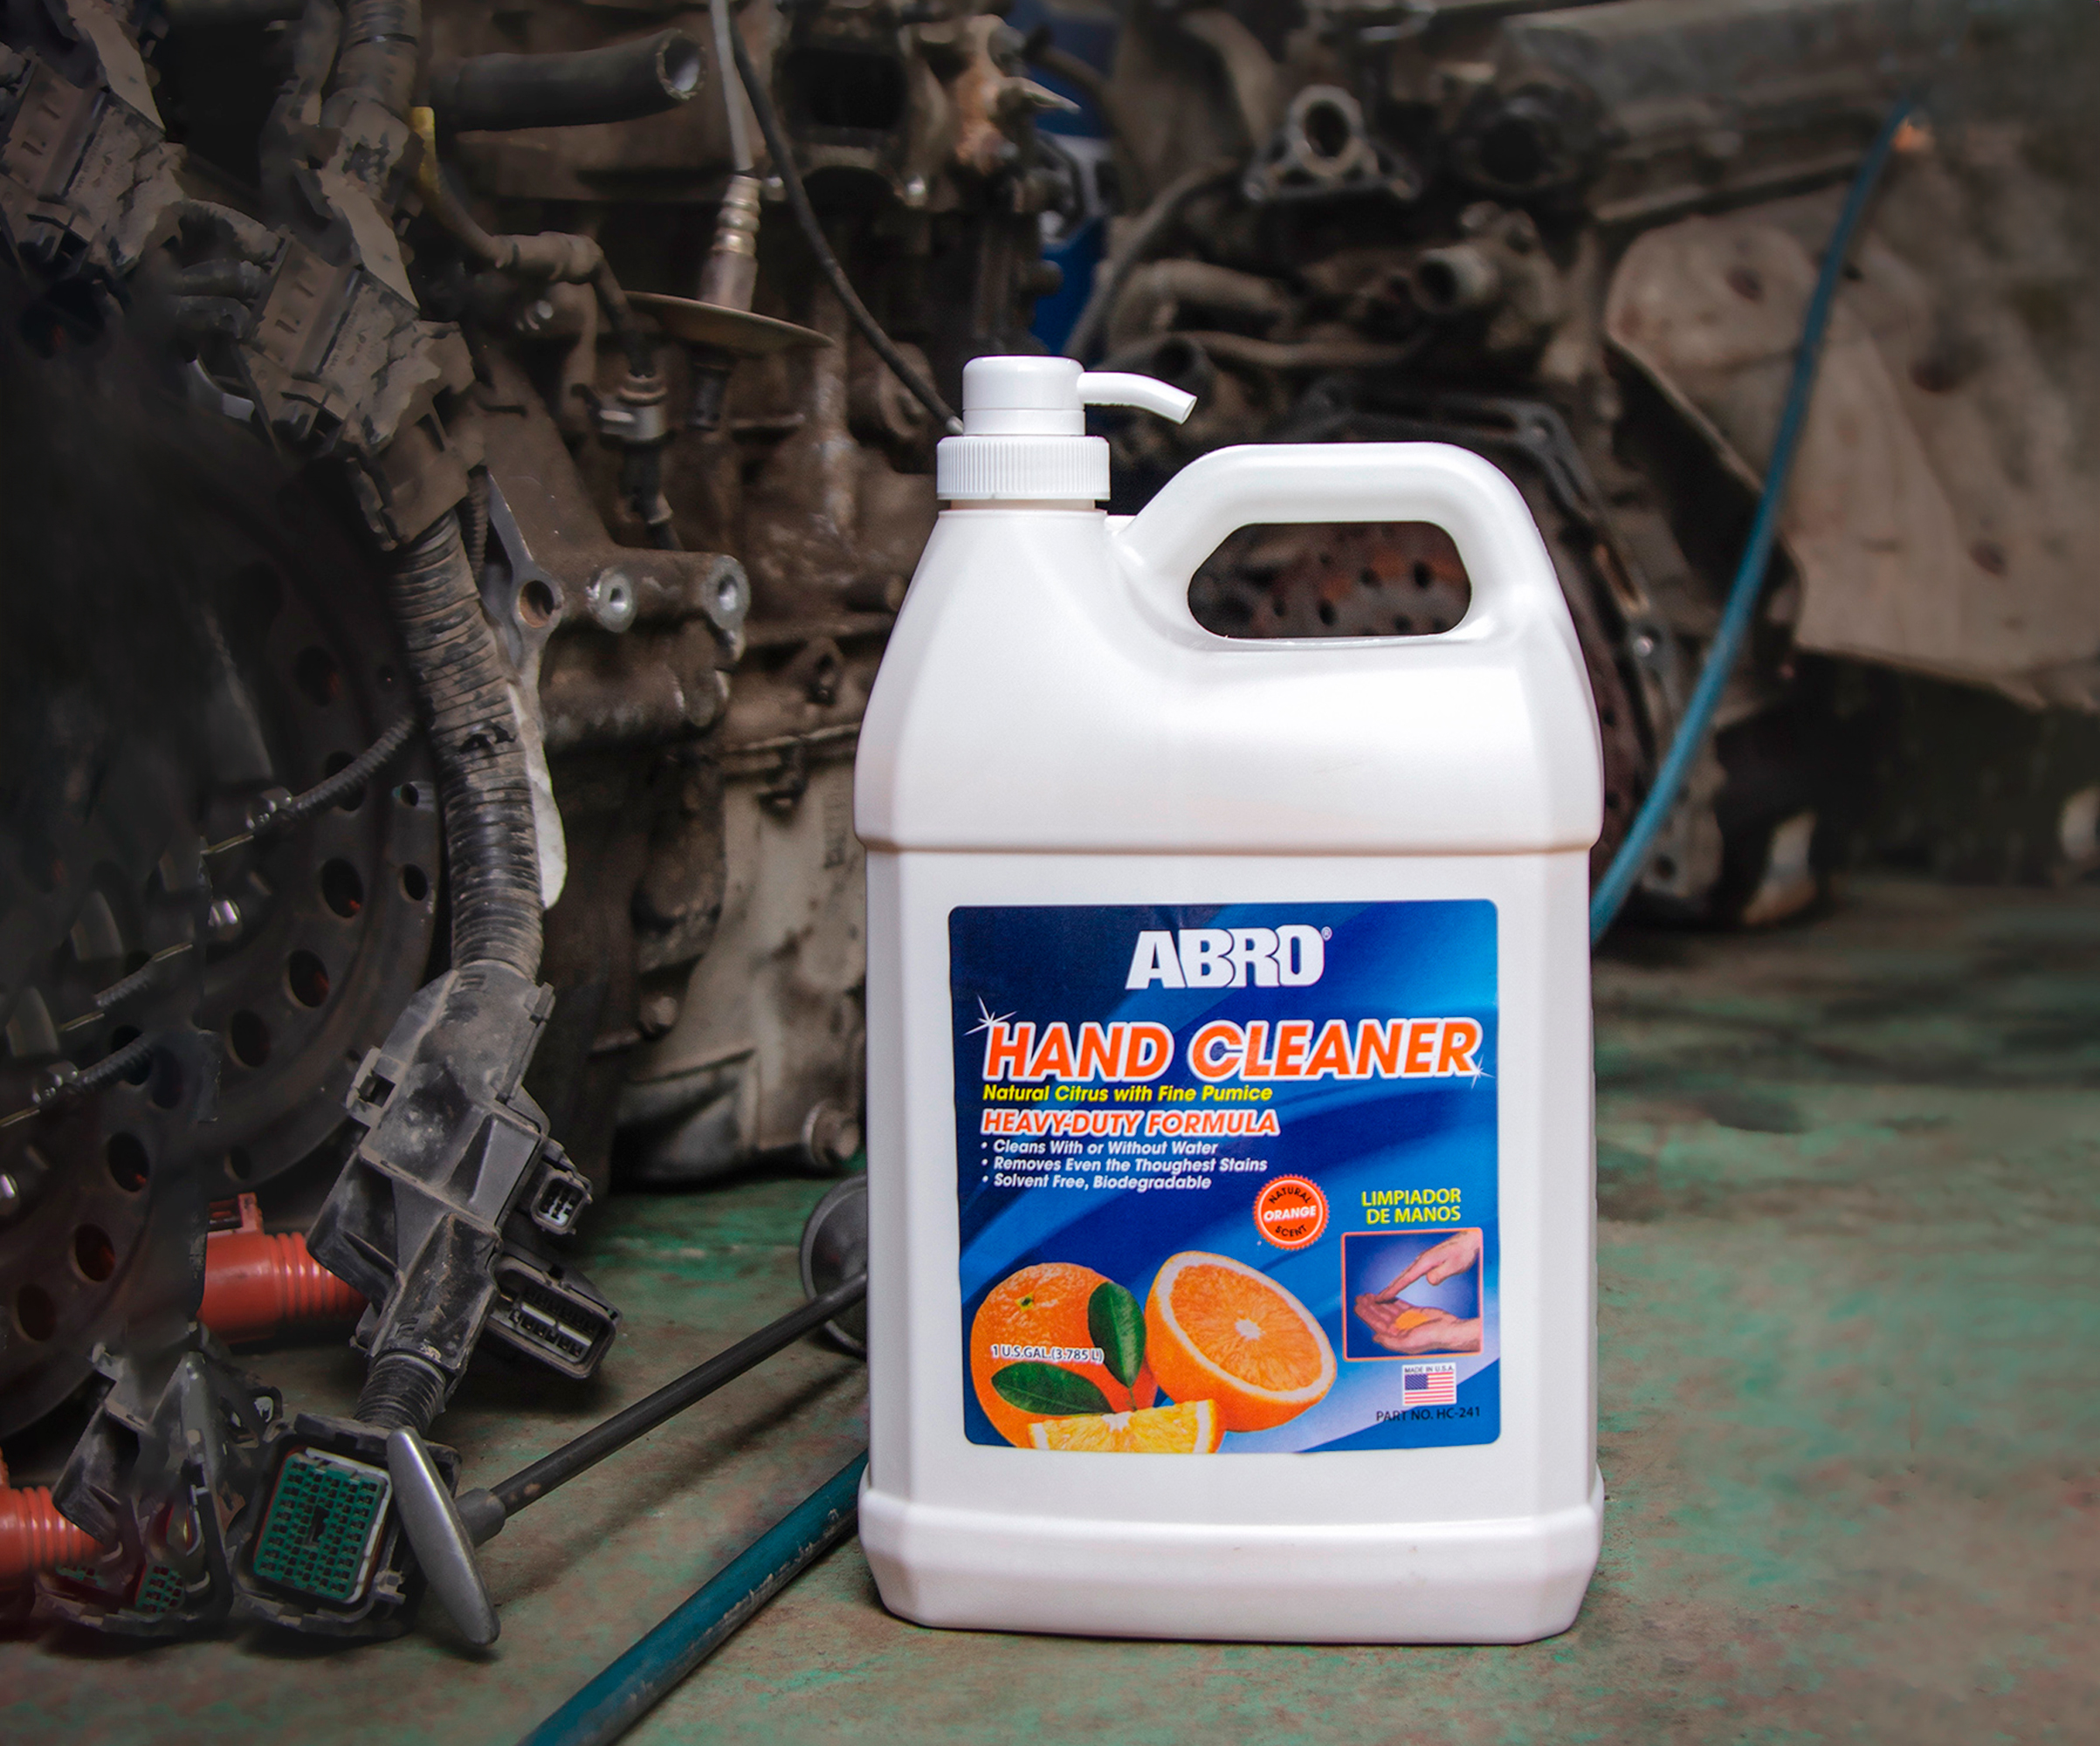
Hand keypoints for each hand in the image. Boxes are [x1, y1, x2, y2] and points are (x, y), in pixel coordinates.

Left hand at [1351, 1299, 1480, 1353]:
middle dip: (1369, 1307)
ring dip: (1377, 1302)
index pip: (1377, 1325)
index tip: (1357, 1307)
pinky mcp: (1413, 1312)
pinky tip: (1383, 1295)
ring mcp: (1406, 1321)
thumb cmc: (1432, 1338)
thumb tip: (1375, 1338)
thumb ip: (1391, 1341)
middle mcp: (1399, 1330)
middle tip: (1359, 1297)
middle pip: (1380, 1316)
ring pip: (1387, 1309)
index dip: (1366, 1316)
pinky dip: (1390, 1300)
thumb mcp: (1409, 1342)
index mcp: (1397, 1338)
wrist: (1449, 1329)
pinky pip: (1398, 1305)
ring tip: (1367, 1295)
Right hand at [1373, 1228, 1481, 1300]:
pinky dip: (1403, 1280)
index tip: (1380, 1298)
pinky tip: (1402, 1283)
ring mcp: (1423, 1259)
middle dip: (1388, 1288)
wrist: (1469, 1239)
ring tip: (1385, 1295)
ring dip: (1394, 1284)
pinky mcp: (1428, 1260)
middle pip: (1401, 1277)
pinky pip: (1411, 1273)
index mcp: (1425, 1262)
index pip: (1405, 1279)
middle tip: (1376, 1299)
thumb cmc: (1464, 1252)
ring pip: (1405, 1274)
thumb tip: (1429, 1280)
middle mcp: (1421, 1260)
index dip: (1392, 1290)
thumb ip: (1441, 1273)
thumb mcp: (1455, 1265)